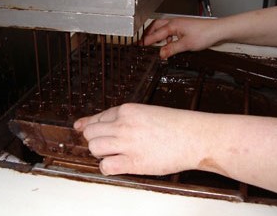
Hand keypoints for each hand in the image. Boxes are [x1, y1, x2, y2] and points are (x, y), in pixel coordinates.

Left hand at [73, 103, 201, 175]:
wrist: (196, 137)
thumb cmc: (176, 125)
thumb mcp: (148, 112)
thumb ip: (125, 117)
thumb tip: (105, 122)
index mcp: (127, 110)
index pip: (98, 117)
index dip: (89, 124)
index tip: (81, 128)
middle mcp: (123, 124)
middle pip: (91, 133)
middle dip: (95, 140)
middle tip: (106, 145)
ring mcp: (127, 143)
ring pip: (94, 147)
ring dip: (100, 153)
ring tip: (113, 154)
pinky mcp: (133, 162)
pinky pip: (106, 166)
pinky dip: (107, 167)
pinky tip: (117, 165)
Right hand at [142, 18, 219, 58]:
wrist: (218, 30)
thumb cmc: (205, 34)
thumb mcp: (186, 45)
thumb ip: (172, 49)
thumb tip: (161, 54)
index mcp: (173, 25)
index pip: (156, 33)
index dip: (147, 40)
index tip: (140, 45)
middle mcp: (175, 22)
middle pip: (156, 26)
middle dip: (148, 33)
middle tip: (143, 41)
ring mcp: (180, 24)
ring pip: (163, 27)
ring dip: (157, 34)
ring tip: (153, 42)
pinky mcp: (184, 27)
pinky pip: (170, 30)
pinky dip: (165, 36)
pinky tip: (168, 43)